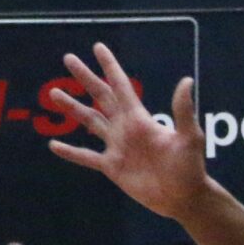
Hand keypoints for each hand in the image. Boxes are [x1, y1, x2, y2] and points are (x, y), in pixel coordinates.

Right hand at [48, 44, 210, 218]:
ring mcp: (116, 146)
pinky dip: (71, 152)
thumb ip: (183, 111)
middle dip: (85, 77)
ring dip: (72, 108)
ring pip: (89, 121)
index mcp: (139, 117)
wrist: (182, 197)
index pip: (120, 86)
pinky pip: (86, 157)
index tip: (98, 47)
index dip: (110, 66)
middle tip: (69, 59)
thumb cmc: (189, 166)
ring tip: (54, 93)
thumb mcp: (189, 137)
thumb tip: (186, 80)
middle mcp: (125, 127)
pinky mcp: (111, 167)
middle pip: (100, 97)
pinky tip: (53, 145)